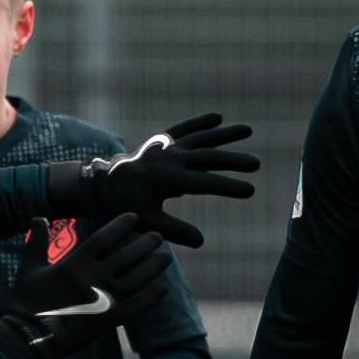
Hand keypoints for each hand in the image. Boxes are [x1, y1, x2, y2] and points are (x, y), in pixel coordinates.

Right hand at [0, 213, 178, 358]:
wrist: (28, 338)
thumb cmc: (26, 301)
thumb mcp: (29, 268)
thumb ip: (36, 242)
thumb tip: (39, 217)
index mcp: (74, 264)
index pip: (104, 238)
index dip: (121, 225)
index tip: (135, 217)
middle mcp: (92, 279)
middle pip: (126, 256)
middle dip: (144, 244)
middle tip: (158, 236)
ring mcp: (102, 300)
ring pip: (135, 278)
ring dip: (153, 267)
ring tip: (167, 256)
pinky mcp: (108, 320)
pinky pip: (135, 308)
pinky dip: (151, 298)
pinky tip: (164, 289)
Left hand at [59, 114, 259, 221]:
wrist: (102, 184)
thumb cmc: (125, 206)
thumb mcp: (147, 222)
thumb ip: (174, 231)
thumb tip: (201, 240)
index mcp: (167, 180)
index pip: (205, 183)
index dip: (228, 186)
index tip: (249, 190)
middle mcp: (169, 159)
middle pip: (208, 157)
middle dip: (233, 160)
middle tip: (256, 164)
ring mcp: (166, 147)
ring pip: (200, 138)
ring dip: (224, 134)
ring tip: (248, 129)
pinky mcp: (161, 140)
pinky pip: (184, 128)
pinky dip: (199, 122)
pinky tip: (217, 117)